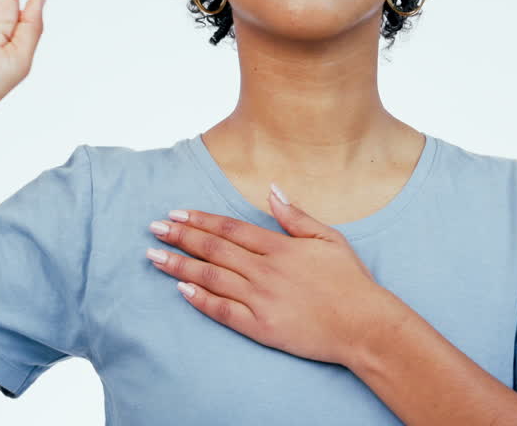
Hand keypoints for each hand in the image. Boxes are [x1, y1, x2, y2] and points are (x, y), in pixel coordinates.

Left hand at [144, 183, 407, 367]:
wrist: (363, 326)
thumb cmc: (350, 281)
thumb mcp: (329, 238)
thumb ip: (296, 215)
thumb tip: (272, 190)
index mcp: (280, 248)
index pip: (230, 229)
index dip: (200, 220)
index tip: (176, 213)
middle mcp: (266, 271)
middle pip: (214, 250)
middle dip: (180, 237)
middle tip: (154, 228)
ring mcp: (261, 300)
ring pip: (211, 278)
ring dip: (180, 266)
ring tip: (154, 257)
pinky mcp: (261, 327)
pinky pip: (223, 311)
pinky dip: (200, 299)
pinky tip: (180, 290)